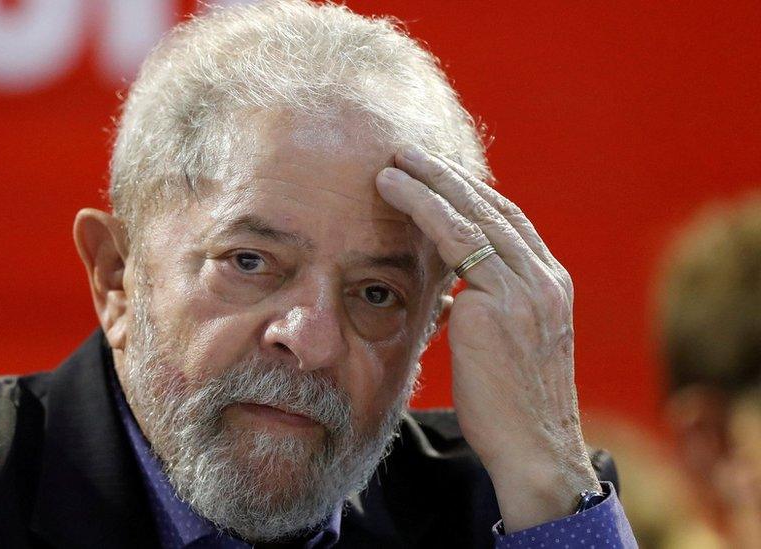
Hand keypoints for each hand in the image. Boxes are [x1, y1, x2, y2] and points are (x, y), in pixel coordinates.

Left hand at [376, 146, 599, 531]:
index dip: (471, 193)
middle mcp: (544, 280)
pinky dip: (423, 210)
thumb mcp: (505, 350)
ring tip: (393, 164)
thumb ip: (486, 312)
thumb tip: (453, 297)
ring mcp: (525, 289)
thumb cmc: (511, 408)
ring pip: (471, 215)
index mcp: (549, 287)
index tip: (439, 175)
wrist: (534, 449)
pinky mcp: (499, 305)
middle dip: (448, 175)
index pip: (509, 223)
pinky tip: (395, 194)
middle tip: (409, 153)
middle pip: (492, 208)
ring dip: (429, 182)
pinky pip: (455, 241)